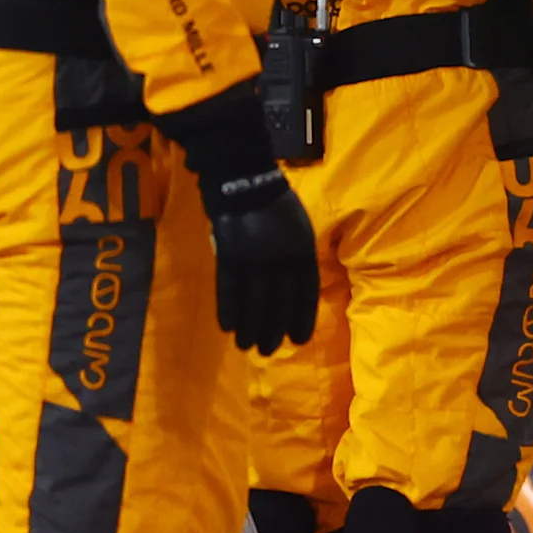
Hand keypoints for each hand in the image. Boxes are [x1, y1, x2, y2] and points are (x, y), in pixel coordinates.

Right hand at [199, 164, 319, 353]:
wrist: (244, 182)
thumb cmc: (276, 204)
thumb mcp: (300, 229)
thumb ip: (299, 257)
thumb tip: (297, 287)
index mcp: (302, 251)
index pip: (305, 293)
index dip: (302, 318)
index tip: (298, 339)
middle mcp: (281, 260)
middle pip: (278, 302)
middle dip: (274, 329)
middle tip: (269, 350)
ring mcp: (254, 259)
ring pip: (254, 301)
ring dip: (251, 327)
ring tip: (248, 346)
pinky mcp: (229, 256)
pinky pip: (228, 289)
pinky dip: (228, 309)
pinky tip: (227, 327)